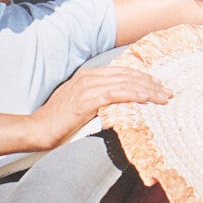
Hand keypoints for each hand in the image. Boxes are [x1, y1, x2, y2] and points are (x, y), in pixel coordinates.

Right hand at [35, 60, 171, 149]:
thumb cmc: (55, 124)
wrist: (36, 130)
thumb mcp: (77, 108)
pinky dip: (134, 94)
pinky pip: (117, 94)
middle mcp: (89, 77)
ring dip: (148, 89)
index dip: (142, 78)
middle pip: (127, 75)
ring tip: (163, 96)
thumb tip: (112, 107)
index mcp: (87, 76)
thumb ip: (94, 102)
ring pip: (126, 83)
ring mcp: (88, 87)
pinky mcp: (87, 100)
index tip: (157, 86)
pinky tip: (147, 98)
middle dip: (150, 83)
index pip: (121, 73)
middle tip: (167, 92)